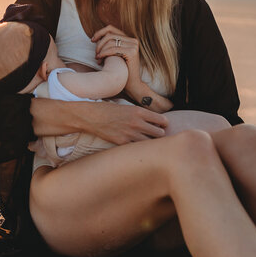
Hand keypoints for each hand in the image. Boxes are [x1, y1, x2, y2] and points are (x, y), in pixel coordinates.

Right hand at [30, 96, 166, 144]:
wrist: (91, 116)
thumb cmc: (108, 110)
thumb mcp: (126, 107)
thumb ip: (139, 114)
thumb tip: (152, 121)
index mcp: (139, 111)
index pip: (161, 120)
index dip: (164, 124)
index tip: (164, 126)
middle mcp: (137, 123)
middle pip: (159, 133)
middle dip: (160, 135)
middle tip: (159, 137)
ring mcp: (130, 134)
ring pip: (150, 142)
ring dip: (151, 143)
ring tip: (151, 144)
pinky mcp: (122, 143)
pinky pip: (137, 148)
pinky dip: (139, 149)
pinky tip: (139, 149)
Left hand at [92, 25, 140, 85]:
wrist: (132, 84)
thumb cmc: (122, 71)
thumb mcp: (115, 55)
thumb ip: (110, 45)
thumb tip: (96, 38)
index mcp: (129, 39)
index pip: (111, 28)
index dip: (100, 32)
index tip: (92, 40)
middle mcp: (133, 40)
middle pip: (109, 35)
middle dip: (99, 44)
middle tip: (95, 54)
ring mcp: (134, 46)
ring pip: (110, 42)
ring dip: (101, 50)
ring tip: (98, 59)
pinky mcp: (132, 52)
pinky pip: (113, 49)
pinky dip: (104, 53)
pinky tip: (99, 59)